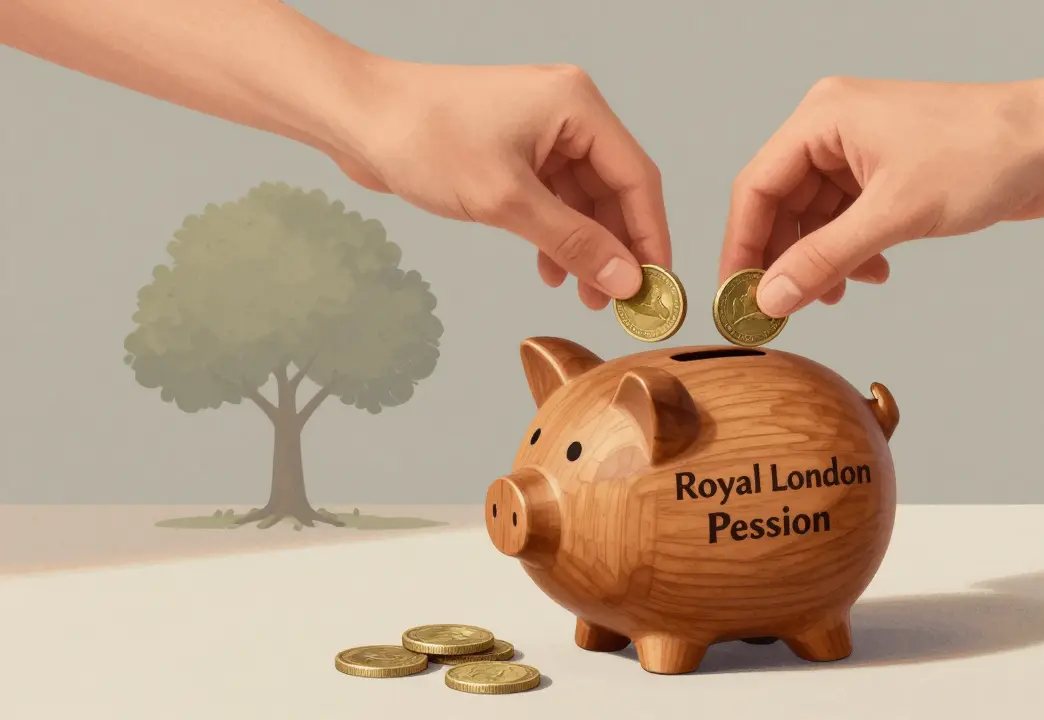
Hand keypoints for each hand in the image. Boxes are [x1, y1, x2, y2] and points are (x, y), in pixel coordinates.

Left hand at [341, 63, 669, 308]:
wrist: (357, 117)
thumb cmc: (423, 138)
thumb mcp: (505, 200)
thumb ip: (572, 242)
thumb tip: (625, 279)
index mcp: (577, 106)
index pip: (636, 177)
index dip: (651, 236)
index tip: (658, 286)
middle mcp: (567, 113)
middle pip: (614, 190)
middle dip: (616, 248)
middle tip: (620, 302)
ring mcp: (540, 131)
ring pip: (583, 199)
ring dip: (585, 247)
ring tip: (584, 296)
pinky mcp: (515, 149)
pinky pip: (553, 197)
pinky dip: (556, 234)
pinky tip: (550, 269)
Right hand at [721, 75, 1043, 316]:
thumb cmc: (985, 155)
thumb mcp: (893, 216)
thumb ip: (823, 260)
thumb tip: (769, 299)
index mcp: (823, 118)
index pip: (756, 188)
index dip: (742, 247)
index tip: (735, 298)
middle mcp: (834, 128)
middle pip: (781, 204)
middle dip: (783, 260)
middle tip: (781, 310)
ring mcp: (861, 149)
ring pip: (814, 217)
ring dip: (821, 261)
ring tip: (836, 297)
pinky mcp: (888, 171)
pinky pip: (847, 218)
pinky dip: (852, 252)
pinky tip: (874, 274)